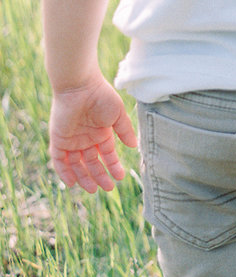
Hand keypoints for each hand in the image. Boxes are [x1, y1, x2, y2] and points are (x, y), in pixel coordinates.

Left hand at [50, 75, 137, 192]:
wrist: (80, 87)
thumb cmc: (101, 96)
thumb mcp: (117, 115)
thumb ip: (124, 131)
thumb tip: (134, 146)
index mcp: (101, 132)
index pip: (107, 154)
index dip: (113, 166)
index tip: (120, 177)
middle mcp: (86, 138)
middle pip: (92, 163)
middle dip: (100, 175)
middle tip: (108, 188)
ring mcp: (72, 140)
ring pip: (76, 165)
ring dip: (84, 177)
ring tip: (94, 189)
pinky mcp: (59, 140)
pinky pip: (59, 161)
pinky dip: (64, 172)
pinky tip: (73, 183)